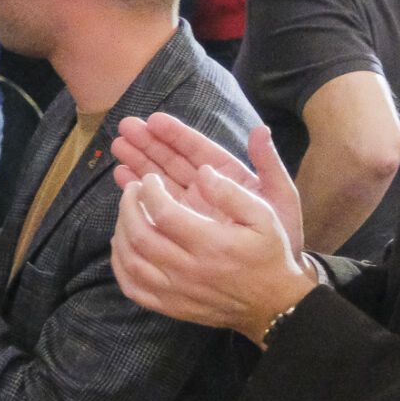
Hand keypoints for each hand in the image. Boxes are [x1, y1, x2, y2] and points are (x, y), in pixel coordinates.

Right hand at [110, 113, 303, 255]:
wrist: (271, 280)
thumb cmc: (281, 238)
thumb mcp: (281, 198)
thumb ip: (269, 164)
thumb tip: (260, 131)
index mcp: (228, 176)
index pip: (197, 150)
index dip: (175, 134)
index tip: (153, 120)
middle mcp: (205, 188)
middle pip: (172, 160)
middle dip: (148, 143)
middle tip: (125, 128)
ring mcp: (190, 206)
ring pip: (159, 178)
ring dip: (138, 162)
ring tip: (118, 147)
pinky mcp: (179, 224)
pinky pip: (155, 204)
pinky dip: (138, 190)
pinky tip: (122, 177)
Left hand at [111, 169, 316, 345]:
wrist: (274, 305)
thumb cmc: (268, 256)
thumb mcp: (264, 218)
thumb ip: (232, 193)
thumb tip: (202, 171)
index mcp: (211, 244)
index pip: (164, 213)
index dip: (149, 191)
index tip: (149, 180)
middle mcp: (190, 270)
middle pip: (140, 236)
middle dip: (128, 206)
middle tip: (131, 190)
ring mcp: (177, 291)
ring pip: (130, 261)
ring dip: (120, 232)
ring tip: (126, 213)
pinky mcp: (170, 307)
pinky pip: (132, 288)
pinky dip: (119, 266)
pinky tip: (122, 246)